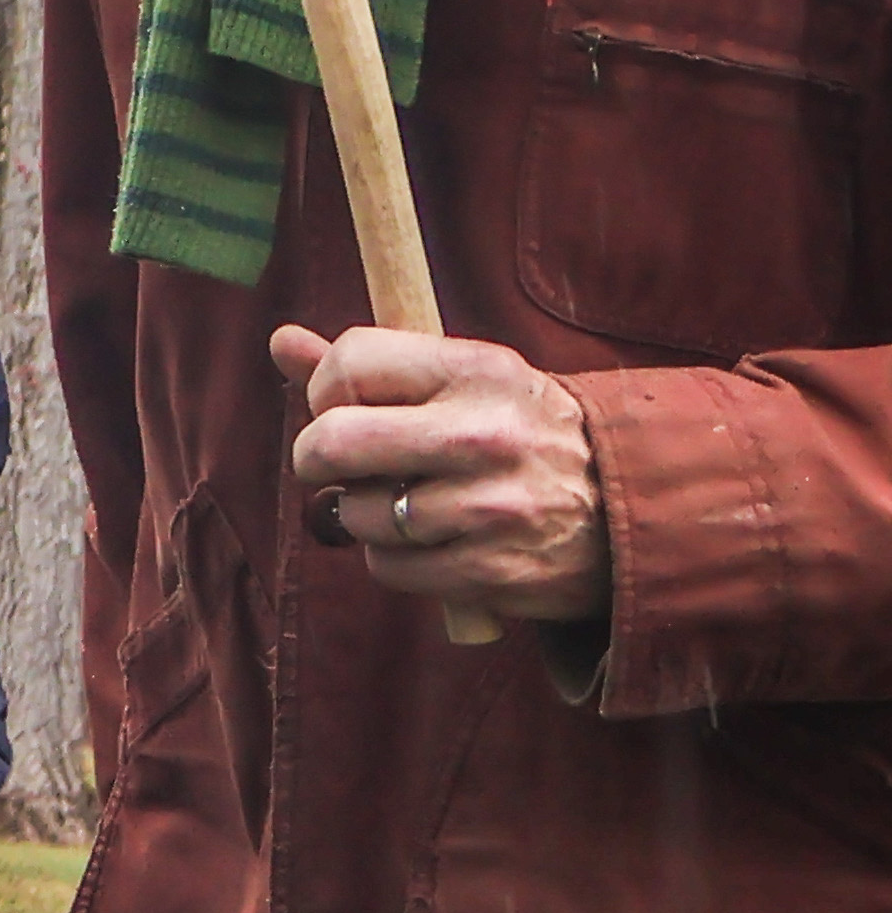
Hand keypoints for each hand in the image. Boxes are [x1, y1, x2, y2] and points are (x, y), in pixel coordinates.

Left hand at [279, 323, 611, 622]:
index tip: (345, 406)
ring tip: (408, 503)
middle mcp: (484, 436)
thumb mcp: (465, 379)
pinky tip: (433, 541)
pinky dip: (393, 559)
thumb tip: (280, 341)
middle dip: (318, 457)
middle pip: (332, 442)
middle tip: (342, 464)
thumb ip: (371, 364)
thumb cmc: (522, 433)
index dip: (326, 389)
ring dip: (365, 514)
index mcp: (476, 371)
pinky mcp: (492, 570)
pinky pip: (388, 568)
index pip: (349, 362)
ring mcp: (490, 508)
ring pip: (357, 514)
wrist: (631, 506)